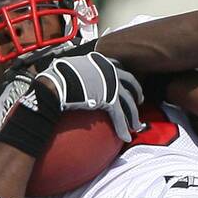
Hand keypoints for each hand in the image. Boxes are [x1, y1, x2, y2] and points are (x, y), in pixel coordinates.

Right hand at [0, 51, 146, 141]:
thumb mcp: (71, 64)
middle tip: (140, 101)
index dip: (126, 77)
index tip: (129, 83)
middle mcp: (110, 71)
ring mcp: (111, 85)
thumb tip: (70, 69)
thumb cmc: (58, 73)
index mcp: (101, 61)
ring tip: (135, 125)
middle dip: (137, 93)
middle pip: (130, 84)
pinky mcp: (109, 100)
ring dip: (133, 116)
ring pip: (128, 102)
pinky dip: (123, 127)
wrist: (58, 82)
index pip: (119, 68)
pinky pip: (119, 116)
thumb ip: (78, 67)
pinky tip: (126, 136)